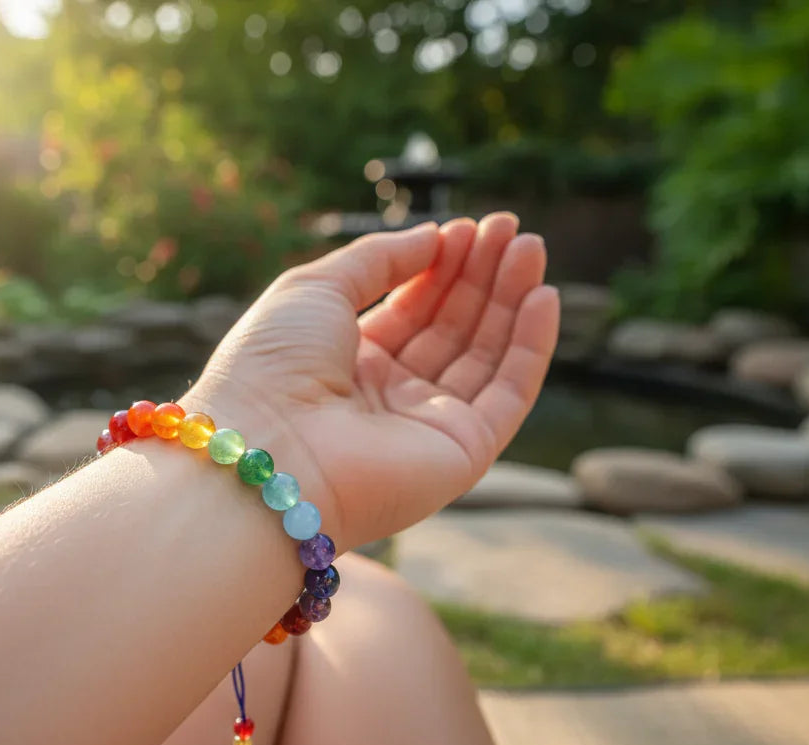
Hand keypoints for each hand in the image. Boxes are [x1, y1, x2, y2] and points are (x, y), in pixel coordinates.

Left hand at [183, 215, 558, 549]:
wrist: (265, 451)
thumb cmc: (271, 366)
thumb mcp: (315, 288)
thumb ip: (378, 259)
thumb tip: (434, 235)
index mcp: (347, 363)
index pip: (411, 309)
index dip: (441, 266)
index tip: (469, 226)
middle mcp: (389, 398)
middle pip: (452, 328)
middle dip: (482, 276)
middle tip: (510, 227)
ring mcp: (427, 427)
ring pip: (486, 355)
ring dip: (511, 300)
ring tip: (530, 246)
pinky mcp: (462, 454)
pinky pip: (508, 394)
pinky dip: (530, 346)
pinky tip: (543, 296)